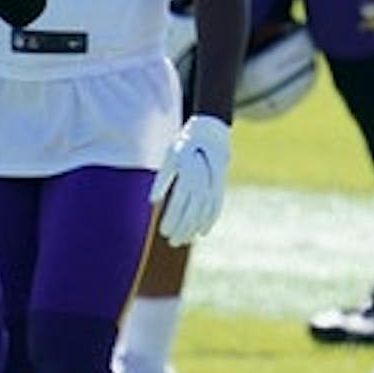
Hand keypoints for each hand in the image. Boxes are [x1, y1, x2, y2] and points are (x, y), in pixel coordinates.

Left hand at [150, 114, 231, 245]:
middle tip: (172, 242)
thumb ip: (163, 179)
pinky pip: (217, 206)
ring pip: (205, 211)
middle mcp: (205, 179)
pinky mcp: (221, 185)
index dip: (172, 218)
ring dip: (194, 228)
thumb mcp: (171, 155)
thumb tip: (153, 201)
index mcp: (190, 171)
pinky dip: (210, 220)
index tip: (164, 232)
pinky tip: (202, 232)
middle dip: (183, 228)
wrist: (212, 130)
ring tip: (184, 241)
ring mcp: (215, 183)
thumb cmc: (186, 144)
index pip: (180, 201)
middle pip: (193, 210)